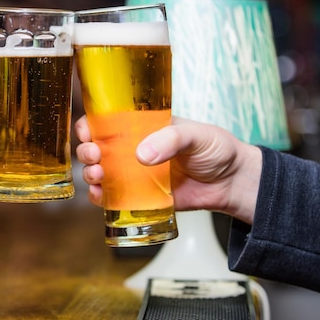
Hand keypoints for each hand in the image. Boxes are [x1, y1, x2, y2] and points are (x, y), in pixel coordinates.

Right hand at [74, 115, 261, 223]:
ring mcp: (135, 174)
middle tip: (94, 155)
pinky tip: (99, 196)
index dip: (91, 125)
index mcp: (143, 127)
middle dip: (87, 151)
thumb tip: (141, 155)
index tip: (88, 132)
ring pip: (100, 173)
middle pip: (97, 148)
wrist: (232, 183)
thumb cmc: (216, 149)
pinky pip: (114, 198)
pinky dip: (101, 198)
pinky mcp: (142, 198)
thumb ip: (171, 139)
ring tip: (97, 176)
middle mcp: (134, 149)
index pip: (108, 121)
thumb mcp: (196, 135)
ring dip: (90, 174)